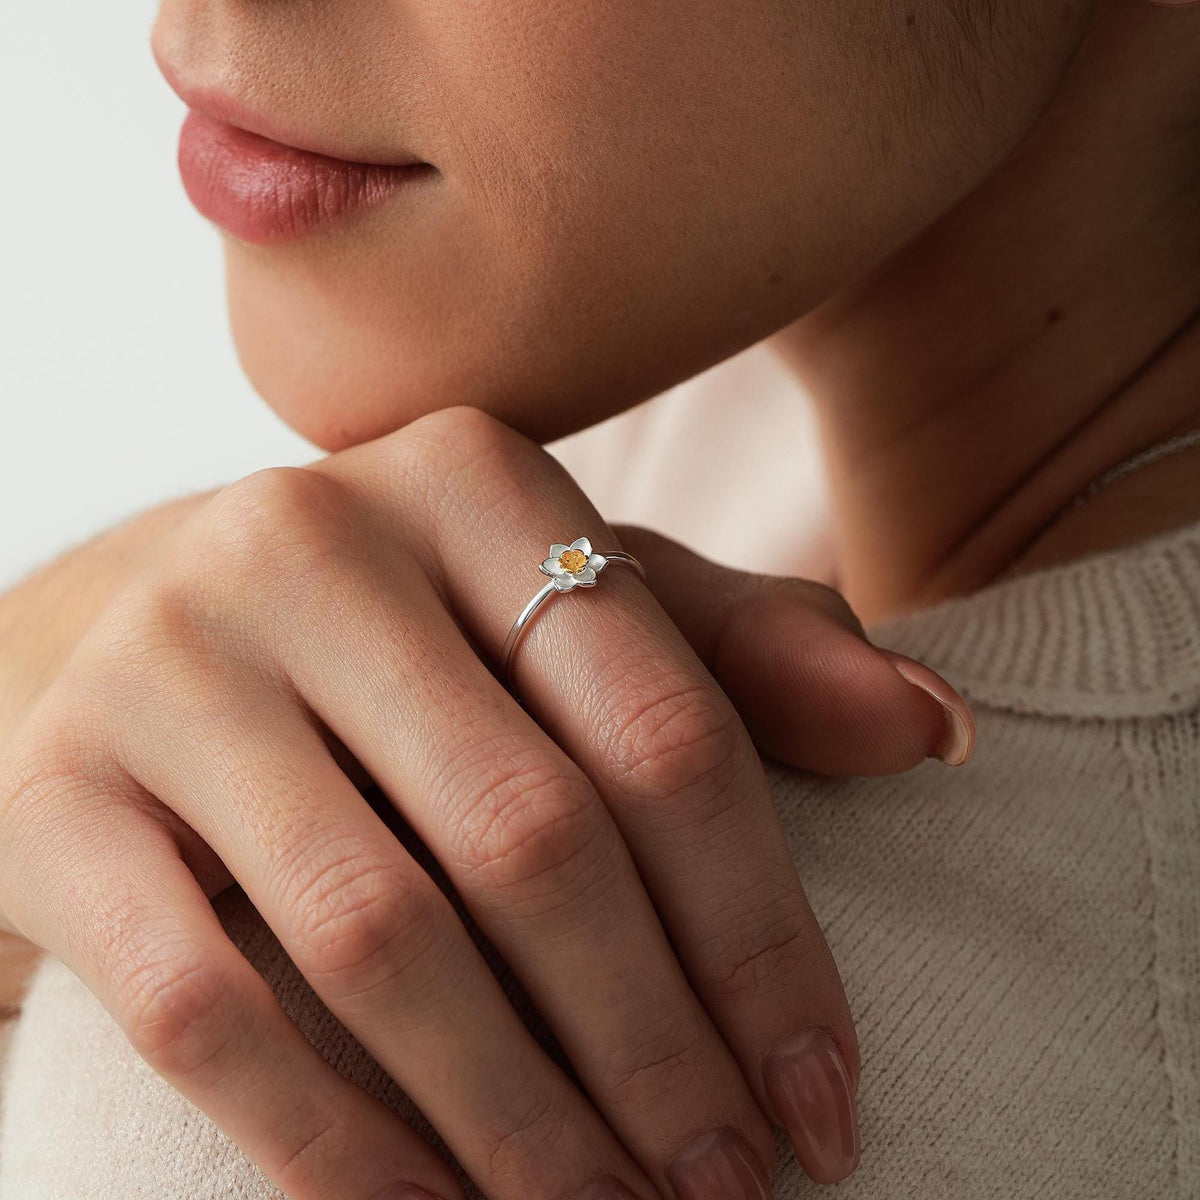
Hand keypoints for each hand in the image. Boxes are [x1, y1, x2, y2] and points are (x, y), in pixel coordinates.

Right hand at [0, 407, 971, 1199]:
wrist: (137, 631)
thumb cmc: (404, 633)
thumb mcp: (568, 610)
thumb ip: (743, 656)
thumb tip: (932, 729)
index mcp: (471, 479)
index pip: (663, 724)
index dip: (760, 932)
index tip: (821, 1098)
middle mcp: (311, 538)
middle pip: (534, 835)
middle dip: (653, 1046)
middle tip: (730, 1188)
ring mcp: (168, 659)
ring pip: (379, 933)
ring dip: (515, 1119)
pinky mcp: (55, 790)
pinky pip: (208, 1006)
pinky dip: (333, 1145)